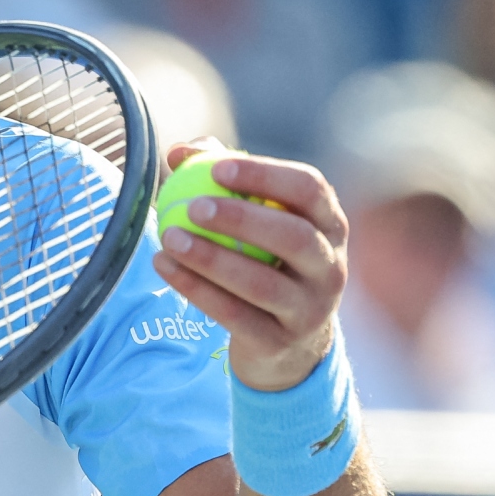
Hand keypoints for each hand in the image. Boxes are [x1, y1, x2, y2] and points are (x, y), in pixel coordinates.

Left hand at [151, 139, 348, 392]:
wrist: (287, 343)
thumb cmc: (265, 259)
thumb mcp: (256, 219)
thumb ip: (221, 179)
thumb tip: (180, 152)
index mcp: (329, 224)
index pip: (310, 189)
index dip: (265, 175)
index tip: (217, 168)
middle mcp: (331, 266)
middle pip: (294, 237)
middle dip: (242, 219)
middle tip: (193, 207)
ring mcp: (311, 309)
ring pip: (262, 283)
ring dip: (210, 258)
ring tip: (169, 236)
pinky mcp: (280, 342)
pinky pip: (234, 315)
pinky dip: (195, 289)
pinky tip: (163, 265)